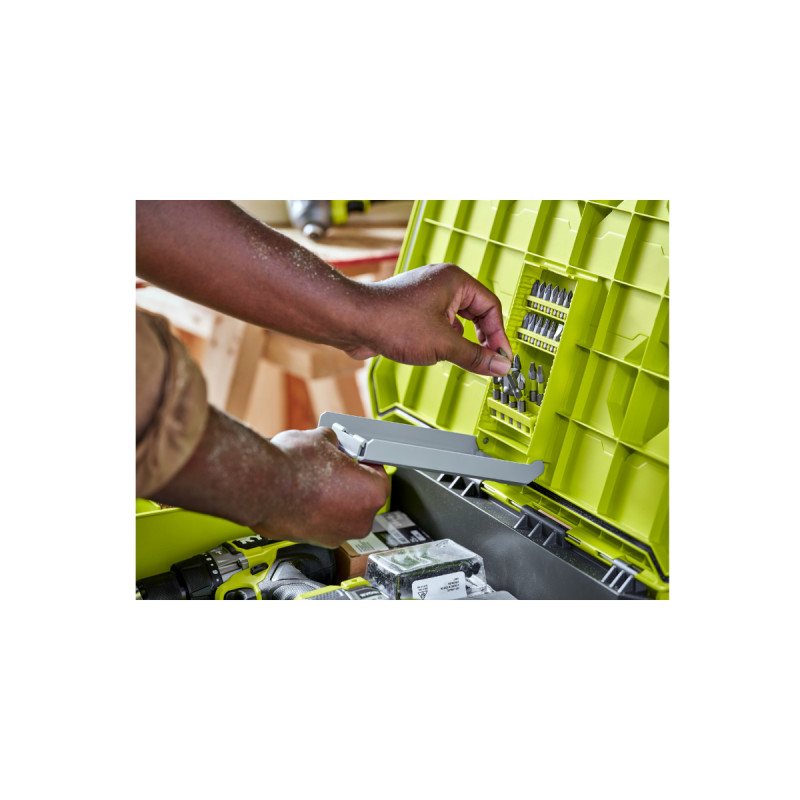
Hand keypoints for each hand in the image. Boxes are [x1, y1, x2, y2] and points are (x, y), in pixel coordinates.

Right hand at [250, 427, 389, 548]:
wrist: (260, 484)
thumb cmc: (294, 465)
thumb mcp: (322, 438)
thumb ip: (335, 444)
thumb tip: (331, 443)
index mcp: (373, 493)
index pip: (380, 475)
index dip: (365, 463)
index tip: (356, 458)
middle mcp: (361, 520)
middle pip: (362, 497)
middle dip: (349, 483)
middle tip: (332, 467)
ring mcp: (337, 535)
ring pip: (342, 513)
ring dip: (332, 499)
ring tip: (313, 480)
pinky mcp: (314, 542)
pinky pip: (322, 523)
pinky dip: (315, 512)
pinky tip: (302, 495)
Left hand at [349, 263, 512, 375]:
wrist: (351, 321)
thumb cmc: (390, 320)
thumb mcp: (443, 344)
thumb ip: (475, 356)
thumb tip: (499, 366)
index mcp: (454, 280)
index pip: (491, 307)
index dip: (499, 335)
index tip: (501, 358)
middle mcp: (441, 284)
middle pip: (476, 313)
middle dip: (481, 338)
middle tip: (486, 361)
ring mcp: (425, 296)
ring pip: (456, 322)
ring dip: (460, 341)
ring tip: (457, 356)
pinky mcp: (412, 311)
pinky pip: (438, 326)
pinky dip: (442, 341)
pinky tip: (433, 353)